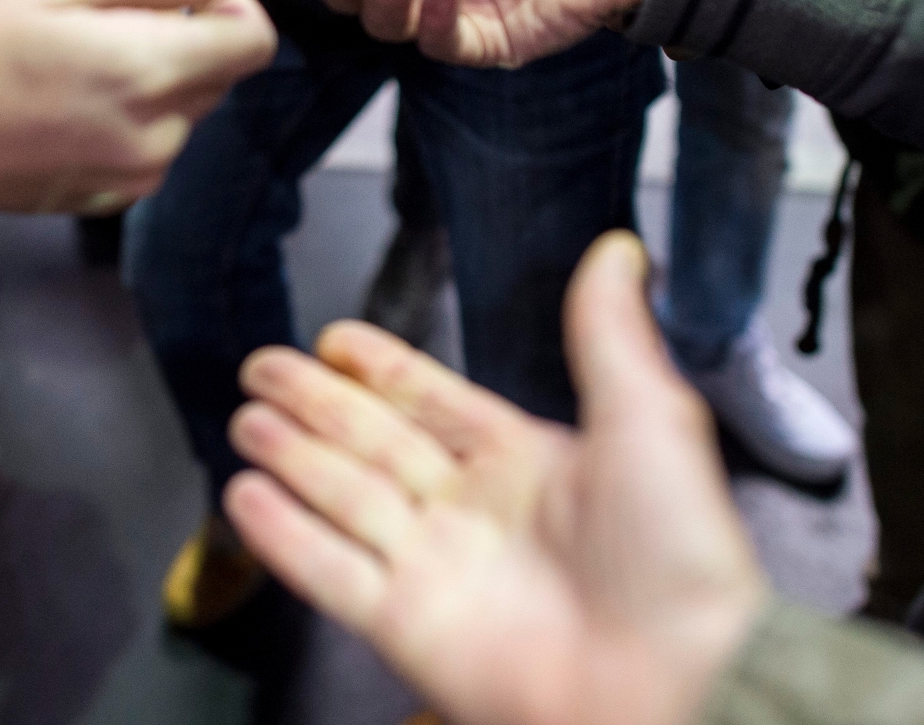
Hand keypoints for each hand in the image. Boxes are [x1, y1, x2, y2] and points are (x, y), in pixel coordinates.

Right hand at [0, 0, 276, 251]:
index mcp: (151, 73)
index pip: (256, 39)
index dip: (232, 1)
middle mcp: (159, 136)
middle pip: (222, 71)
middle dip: (186, 31)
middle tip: (102, 12)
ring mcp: (136, 175)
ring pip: (186, 105)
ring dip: (154, 71)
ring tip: (72, 54)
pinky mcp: (111, 196)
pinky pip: (151, 141)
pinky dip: (127, 112)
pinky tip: (64, 96)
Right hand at [224, 232, 766, 724]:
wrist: (677, 676)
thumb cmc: (678, 553)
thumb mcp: (648, 416)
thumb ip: (608, 333)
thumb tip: (618, 247)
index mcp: (526, 460)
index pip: (432, 401)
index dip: (381, 369)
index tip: (334, 338)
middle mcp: (473, 512)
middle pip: (373, 442)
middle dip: (315, 403)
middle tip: (261, 368)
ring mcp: (436, 570)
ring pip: (343, 498)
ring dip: (292, 456)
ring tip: (245, 421)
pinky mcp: (408, 627)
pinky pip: (332, 572)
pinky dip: (286, 536)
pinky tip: (247, 498)